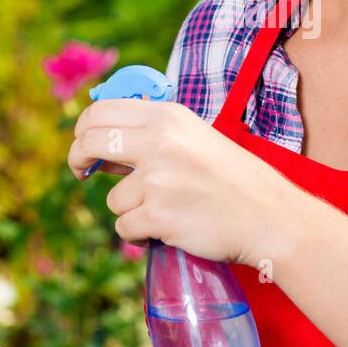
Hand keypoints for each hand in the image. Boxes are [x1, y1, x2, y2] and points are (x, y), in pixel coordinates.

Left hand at [67, 98, 296, 265]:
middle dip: (78, 160)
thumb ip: (151, 135)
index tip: (85, 147)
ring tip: (166, 210)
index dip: (83, 130)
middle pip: (90, 143)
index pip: (101, 112)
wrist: (269, 216)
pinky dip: (140, 235)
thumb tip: (98, 144)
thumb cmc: (234, 179)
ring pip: (112, 198)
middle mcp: (159, 142)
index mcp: (168, 117)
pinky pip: (125, 228)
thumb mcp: (194, 138)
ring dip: (131, 209)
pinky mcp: (158, 216)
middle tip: (84, 173)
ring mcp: (158, 180)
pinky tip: (167, 229)